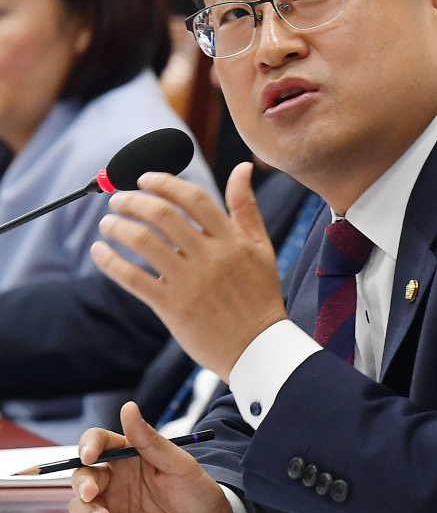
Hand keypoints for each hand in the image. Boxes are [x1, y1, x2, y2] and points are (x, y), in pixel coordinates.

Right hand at [70, 402, 232, 512]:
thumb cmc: (198, 492)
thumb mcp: (180, 465)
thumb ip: (151, 441)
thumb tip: (129, 408)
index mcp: (131, 457)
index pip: (99, 443)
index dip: (88, 446)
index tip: (89, 455)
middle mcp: (117, 481)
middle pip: (82, 476)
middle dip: (82, 484)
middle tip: (91, 493)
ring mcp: (115, 508)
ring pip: (81, 507)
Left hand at [91, 161, 285, 379]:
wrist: (258, 346)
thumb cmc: (259, 294)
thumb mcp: (261, 246)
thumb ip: (246, 206)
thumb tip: (242, 166)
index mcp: (233, 240)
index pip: (193, 198)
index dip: (164, 183)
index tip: (144, 178)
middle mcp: (211, 257)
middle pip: (163, 215)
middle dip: (134, 201)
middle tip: (118, 200)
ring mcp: (190, 282)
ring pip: (144, 242)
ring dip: (118, 227)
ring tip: (107, 223)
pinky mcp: (172, 307)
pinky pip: (133, 278)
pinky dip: (110, 262)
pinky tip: (100, 252)